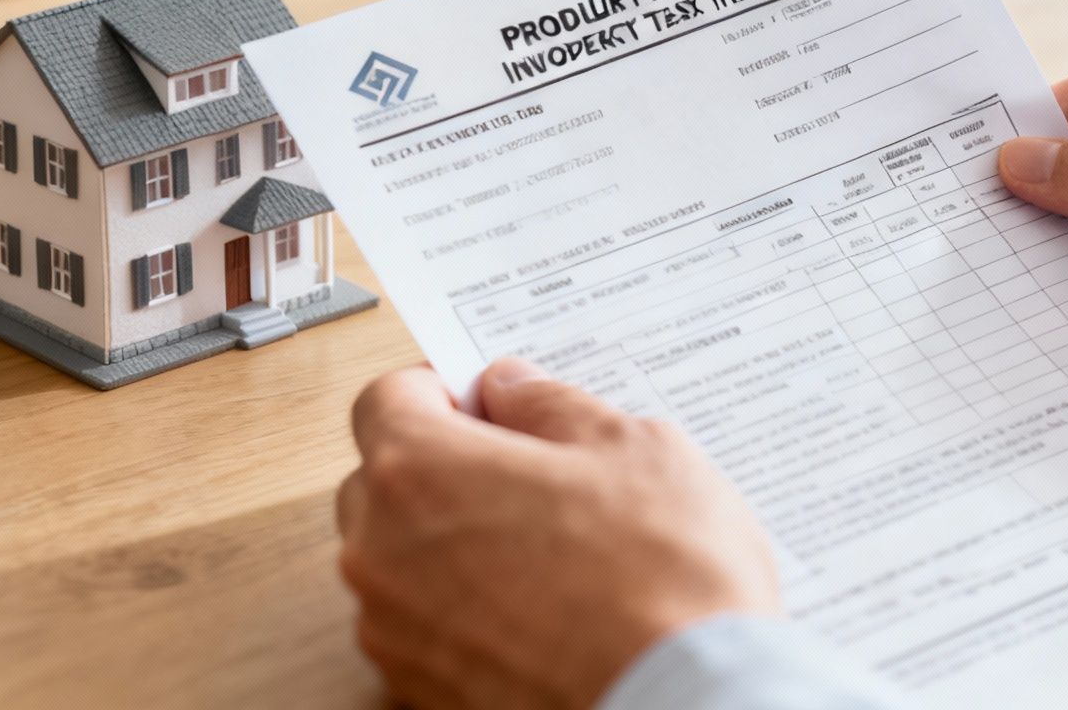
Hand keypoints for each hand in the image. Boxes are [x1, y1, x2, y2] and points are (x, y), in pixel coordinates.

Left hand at [336, 359, 779, 709]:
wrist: (685, 701)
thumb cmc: (664, 581)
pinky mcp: (419, 691)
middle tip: (529, 472)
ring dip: (451, 542)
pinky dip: (464, 610)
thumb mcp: (629, 449)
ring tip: (547, 550)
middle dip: (443, 466)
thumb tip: (513, 390)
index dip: (439, 389)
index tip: (484, 401)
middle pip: (383, 481)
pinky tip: (540, 609)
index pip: (385, 399)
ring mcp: (395, 633)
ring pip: (400, 559)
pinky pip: (423, 627)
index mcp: (420, 472)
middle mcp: (383, 553)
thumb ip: (551, 406)